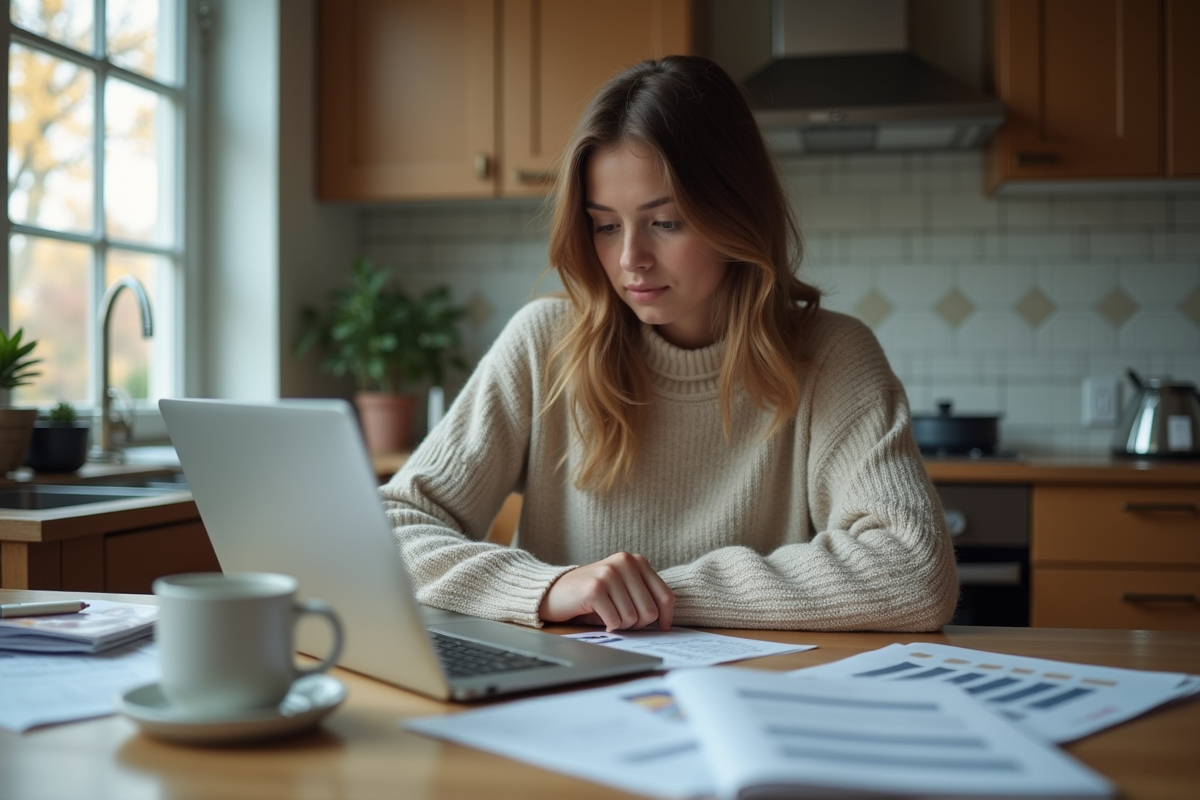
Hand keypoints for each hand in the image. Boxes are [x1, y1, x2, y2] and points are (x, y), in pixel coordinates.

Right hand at [539, 552, 673, 631]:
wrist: (554, 592)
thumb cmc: (592, 596)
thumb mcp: (623, 589)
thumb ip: (643, 596)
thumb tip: (665, 621)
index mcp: (636, 561)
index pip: (665, 595)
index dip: (666, 616)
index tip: (663, 628)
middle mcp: (624, 562)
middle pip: (650, 611)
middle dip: (637, 624)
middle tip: (620, 620)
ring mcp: (609, 573)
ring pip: (632, 618)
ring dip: (620, 625)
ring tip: (607, 615)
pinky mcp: (595, 588)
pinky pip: (615, 621)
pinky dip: (607, 626)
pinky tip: (597, 617)